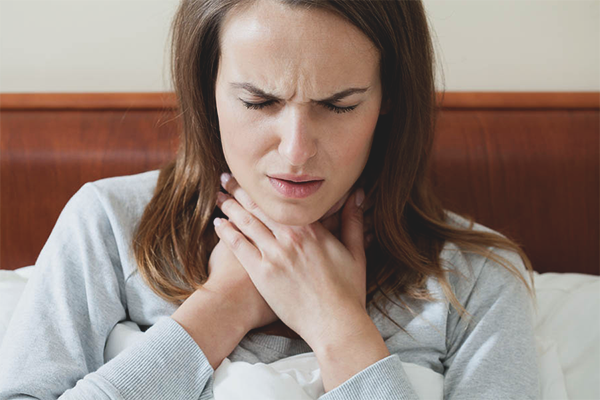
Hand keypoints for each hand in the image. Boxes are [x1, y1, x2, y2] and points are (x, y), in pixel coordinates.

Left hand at [214, 173, 369, 348]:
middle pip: (260, 206)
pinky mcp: (262, 273)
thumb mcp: (356, 252)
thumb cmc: (348, 291)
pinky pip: (239, 246)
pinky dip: (227, 232)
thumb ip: (352, 220)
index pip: (282, 200)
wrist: (335, 323)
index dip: (265, 187)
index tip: (254, 176)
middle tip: (227, 178)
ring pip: (246, 222)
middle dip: (241, 190)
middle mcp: (290, 236)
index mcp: (312, 228)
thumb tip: (358, 194)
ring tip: (219, 196)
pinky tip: (218, 223)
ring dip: (230, 206)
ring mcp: (275, 253)